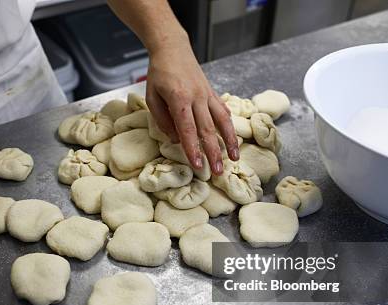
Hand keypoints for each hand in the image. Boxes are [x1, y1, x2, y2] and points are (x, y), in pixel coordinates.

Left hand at [145, 36, 238, 174]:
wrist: (172, 48)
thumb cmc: (159, 74)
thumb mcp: (152, 97)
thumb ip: (162, 120)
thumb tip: (175, 140)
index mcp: (179, 99)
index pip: (188, 130)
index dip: (194, 150)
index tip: (198, 167)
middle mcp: (197, 98)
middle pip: (208, 130)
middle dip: (214, 153)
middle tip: (217, 172)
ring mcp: (207, 95)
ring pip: (222, 121)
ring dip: (230, 142)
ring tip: (234, 159)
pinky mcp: (212, 93)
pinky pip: (223, 111)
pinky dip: (230, 126)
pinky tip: (234, 140)